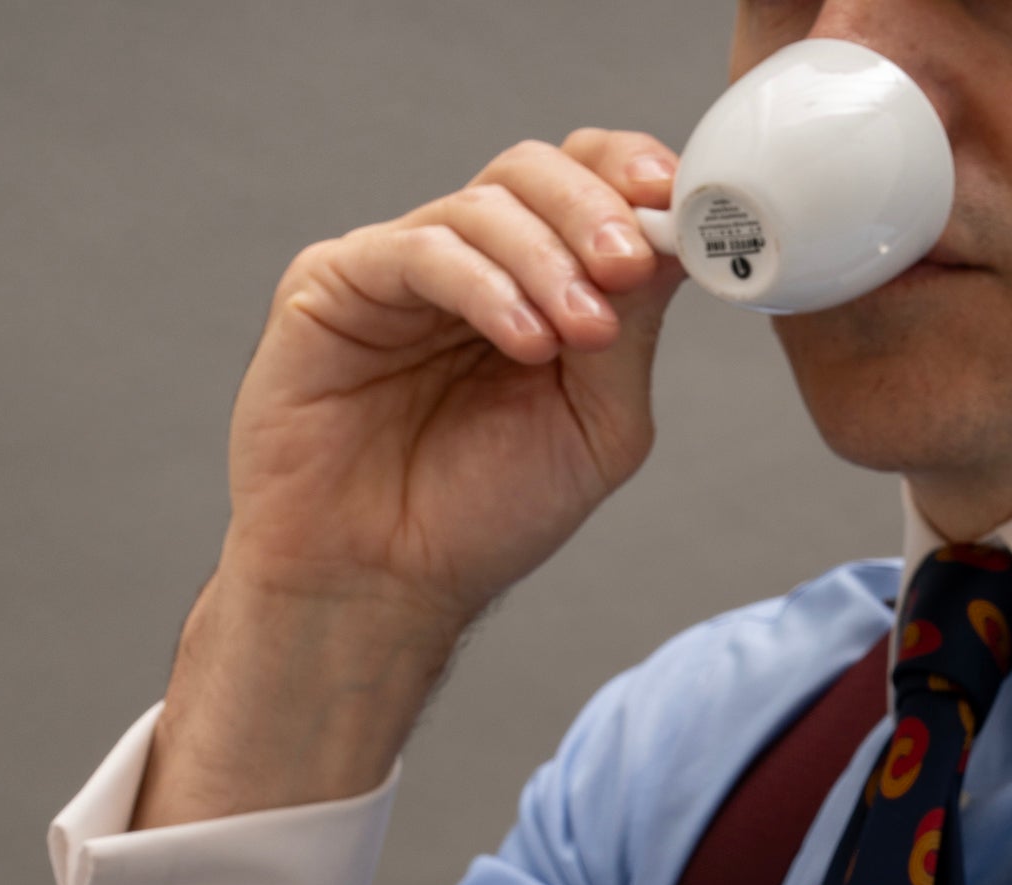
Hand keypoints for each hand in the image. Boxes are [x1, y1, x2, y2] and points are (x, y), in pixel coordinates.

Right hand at [135, 130, 685, 824]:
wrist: (382, 584)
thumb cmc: (483, 519)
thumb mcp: (595, 430)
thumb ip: (631, 337)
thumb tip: (674, 246)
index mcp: (535, 288)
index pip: (587, 188)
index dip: (632, 177)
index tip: (678, 205)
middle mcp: (470, 265)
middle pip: (535, 172)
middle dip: (595, 209)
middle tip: (630, 263)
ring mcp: (400, 269)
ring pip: (483, 206)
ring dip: (549, 260)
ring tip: (582, 332)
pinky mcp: (334, 284)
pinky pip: (419, 252)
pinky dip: (486, 288)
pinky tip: (526, 341)